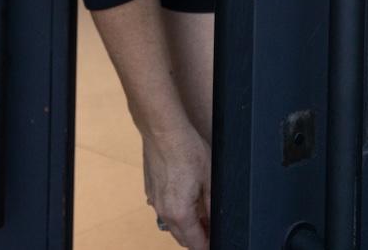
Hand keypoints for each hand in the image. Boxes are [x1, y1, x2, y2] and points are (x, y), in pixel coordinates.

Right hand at [143, 125, 211, 249]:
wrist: (163, 129)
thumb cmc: (186, 149)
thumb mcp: (209, 179)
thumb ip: (212, 206)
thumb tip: (215, 222)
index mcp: (180, 214)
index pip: (195, 244)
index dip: (208, 244)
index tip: (217, 238)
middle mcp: (164, 212)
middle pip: (182, 238)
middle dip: (197, 237)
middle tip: (211, 227)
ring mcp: (154, 201)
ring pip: (172, 225)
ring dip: (186, 225)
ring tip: (201, 212)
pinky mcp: (150, 189)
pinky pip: (163, 209)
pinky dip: (175, 211)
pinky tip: (185, 196)